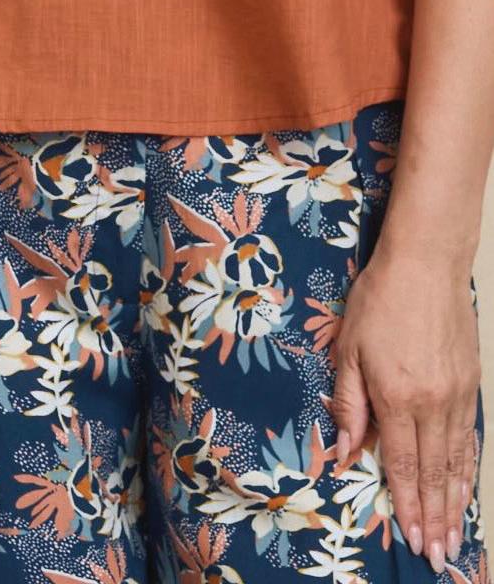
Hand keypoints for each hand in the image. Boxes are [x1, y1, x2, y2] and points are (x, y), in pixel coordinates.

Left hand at [331, 246, 480, 572]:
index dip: (407, 506)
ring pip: (457, 459)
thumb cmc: (380, 299)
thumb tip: (344, 453)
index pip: (401, 465)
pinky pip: (470, 435)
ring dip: (455, 501)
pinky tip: (466, 484)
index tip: (412, 539)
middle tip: (439, 555)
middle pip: (434, 472)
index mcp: (397, 398)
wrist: (426, 261)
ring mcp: (456, 393)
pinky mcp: (471, 381)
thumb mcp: (348, 349)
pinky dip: (469, 465)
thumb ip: (348, 404)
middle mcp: (432, 403)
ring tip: (455, 535)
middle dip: (435, 518)